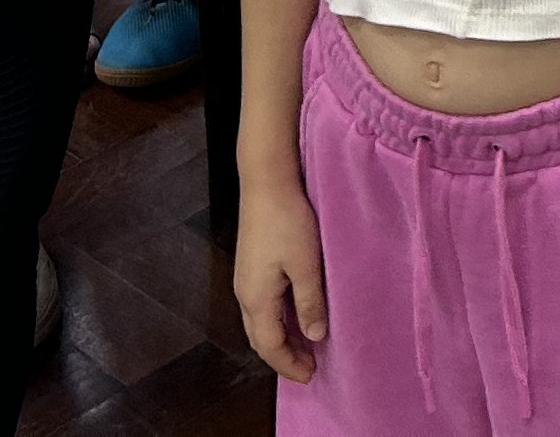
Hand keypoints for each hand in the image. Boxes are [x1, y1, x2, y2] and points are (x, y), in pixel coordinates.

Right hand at [234, 176, 330, 384]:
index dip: (289, 364)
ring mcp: (245, 280)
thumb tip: (315, 335)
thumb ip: (309, 302)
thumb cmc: (287, 221)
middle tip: (308, 367)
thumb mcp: (306, 264)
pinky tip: (293, 314)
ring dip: (280, 338)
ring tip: (304, 345)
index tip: (309, 376)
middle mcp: (245, 294)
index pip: (269, 346)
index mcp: (256, 299)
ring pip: (259, 322)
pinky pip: (261, 306)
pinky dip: (277, 320)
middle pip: (260, 338)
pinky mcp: (250, 266)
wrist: (265, 182)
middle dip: (283, 356)